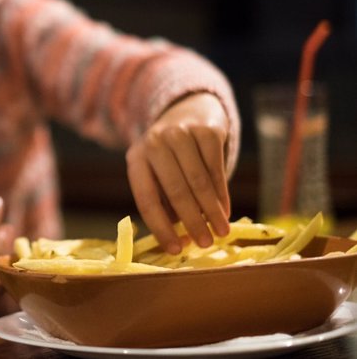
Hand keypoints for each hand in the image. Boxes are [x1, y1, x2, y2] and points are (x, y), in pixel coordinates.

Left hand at [126, 92, 230, 254]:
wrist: (189, 112)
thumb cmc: (171, 156)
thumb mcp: (159, 175)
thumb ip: (168, 207)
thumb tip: (184, 242)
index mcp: (136, 158)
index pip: (146, 199)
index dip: (160, 227)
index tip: (174, 250)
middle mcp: (154, 143)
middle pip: (175, 191)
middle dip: (192, 222)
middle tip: (205, 244)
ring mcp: (180, 133)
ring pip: (198, 182)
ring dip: (211, 211)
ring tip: (221, 232)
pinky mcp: (205, 130)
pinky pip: (216, 168)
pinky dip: (222, 194)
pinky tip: (226, 211)